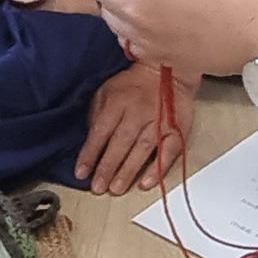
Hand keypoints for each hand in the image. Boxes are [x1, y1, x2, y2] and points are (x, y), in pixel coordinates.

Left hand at [75, 61, 190, 194]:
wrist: (169, 69)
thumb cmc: (134, 83)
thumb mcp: (107, 89)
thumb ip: (96, 113)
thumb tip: (89, 139)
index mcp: (118, 101)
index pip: (100, 132)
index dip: (90, 153)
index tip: (81, 172)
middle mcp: (138, 112)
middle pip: (120, 143)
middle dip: (107, 167)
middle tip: (98, 187)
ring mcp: (159, 121)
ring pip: (142, 149)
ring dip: (128, 171)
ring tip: (116, 189)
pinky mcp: (177, 129)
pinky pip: (168, 152)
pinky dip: (158, 168)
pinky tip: (146, 182)